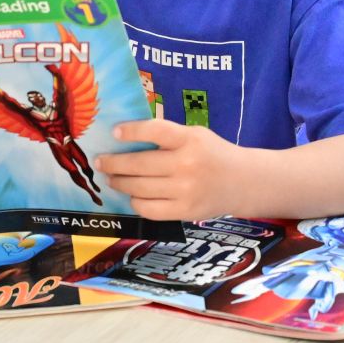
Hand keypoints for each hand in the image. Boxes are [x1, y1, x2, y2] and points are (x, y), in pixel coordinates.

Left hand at [100, 119, 251, 222]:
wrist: (242, 182)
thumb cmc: (213, 154)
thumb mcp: (196, 135)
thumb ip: (167, 136)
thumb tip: (126, 138)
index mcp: (190, 140)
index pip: (156, 131)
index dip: (132, 131)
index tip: (114, 132)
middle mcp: (187, 165)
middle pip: (140, 164)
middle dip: (114, 163)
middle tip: (101, 162)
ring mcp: (185, 191)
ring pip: (140, 188)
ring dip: (119, 183)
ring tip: (111, 178)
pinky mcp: (184, 211)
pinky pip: (149, 209)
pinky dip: (135, 202)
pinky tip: (132, 196)